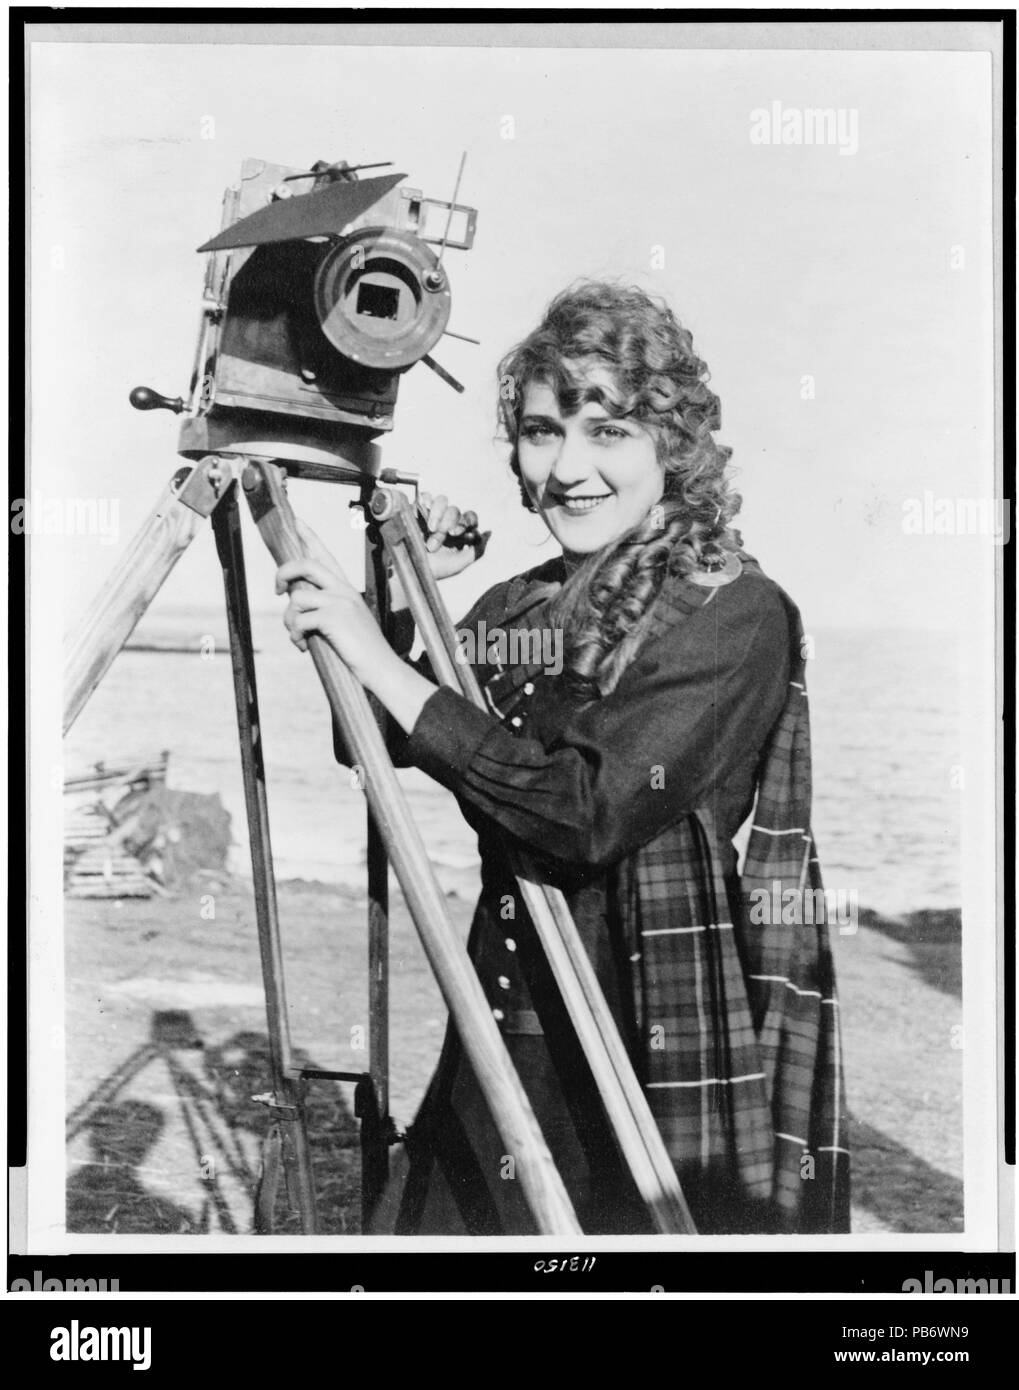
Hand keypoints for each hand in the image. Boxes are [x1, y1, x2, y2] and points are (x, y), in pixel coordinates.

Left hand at [275, 520, 391, 681]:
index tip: (297, 521)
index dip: (309, 537)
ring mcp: (340, 602)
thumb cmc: (361, 650)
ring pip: (297, 599)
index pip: (325, 556)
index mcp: (347, 589)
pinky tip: (303, 647)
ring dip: (289, 621)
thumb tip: (295, 603)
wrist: (381, 667)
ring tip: (298, 636)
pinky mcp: (333, 618)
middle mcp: (344, 590)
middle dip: (283, 573)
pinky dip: (295, 636)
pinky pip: (299, 620)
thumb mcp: (346, 623)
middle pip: (306, 564)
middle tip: (277, 590)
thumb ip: (326, 608)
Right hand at [417, 491, 489, 579]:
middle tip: (437, 540)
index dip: (467, 521)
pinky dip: (425, 501)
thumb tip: (488, 532)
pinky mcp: (417, 510)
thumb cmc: (433, 570)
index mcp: (458, 532)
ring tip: (430, 529)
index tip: (457, 533)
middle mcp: (446, 522)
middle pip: (455, 510)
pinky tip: (423, 512)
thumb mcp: (459, 564)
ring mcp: (432, 515)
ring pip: (442, 501)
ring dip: (438, 514)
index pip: (470, 516)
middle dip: (447, 524)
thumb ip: (477, 551)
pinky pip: (425, 497)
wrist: (408, 569)